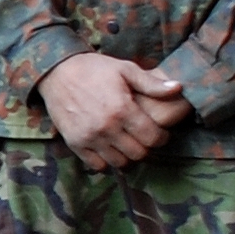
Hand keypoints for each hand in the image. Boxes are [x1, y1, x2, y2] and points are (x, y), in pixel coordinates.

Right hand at [36, 53, 188, 170]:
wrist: (56, 71)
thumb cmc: (93, 68)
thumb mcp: (124, 69)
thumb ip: (151, 83)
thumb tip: (178, 88)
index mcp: (122, 109)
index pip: (153, 138)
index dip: (161, 137)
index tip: (159, 133)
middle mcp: (106, 127)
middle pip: (139, 154)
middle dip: (145, 147)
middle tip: (143, 137)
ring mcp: (90, 137)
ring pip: (120, 162)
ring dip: (127, 155)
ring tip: (126, 143)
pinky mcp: (75, 143)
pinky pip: (97, 165)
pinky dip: (106, 160)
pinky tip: (108, 147)